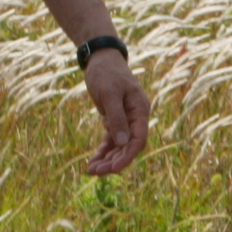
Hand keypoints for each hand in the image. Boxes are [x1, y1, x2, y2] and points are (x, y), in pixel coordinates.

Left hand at [79, 51, 151, 178]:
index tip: (114, 169)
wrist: (101, 58)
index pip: (139, 139)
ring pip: (119, 146)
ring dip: (107, 159)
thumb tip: (124, 143)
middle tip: (95, 172)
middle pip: (128, 146)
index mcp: (140, 110)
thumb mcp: (109, 94)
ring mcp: (125, 119)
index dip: (128, 156)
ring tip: (91, 170)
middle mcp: (135, 118)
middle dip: (113, 161)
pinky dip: (103, 151)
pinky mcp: (114, 120)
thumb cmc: (106, 72)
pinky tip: (92, 161)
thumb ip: (117, 118)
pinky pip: (111, 140)